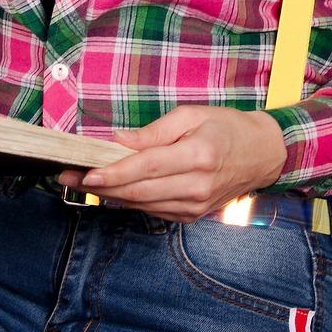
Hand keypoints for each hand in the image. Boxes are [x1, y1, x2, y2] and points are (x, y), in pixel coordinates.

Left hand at [56, 107, 287, 221]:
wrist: (262, 155)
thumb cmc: (227, 128)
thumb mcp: (192, 116)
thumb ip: (154, 132)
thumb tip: (119, 142)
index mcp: (198, 156)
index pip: (146, 167)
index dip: (113, 172)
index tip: (86, 171)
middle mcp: (197, 186)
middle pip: (139, 191)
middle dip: (101, 185)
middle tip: (69, 176)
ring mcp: (195, 206)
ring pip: (142, 204)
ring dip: (110, 195)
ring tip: (81, 182)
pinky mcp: (192, 216)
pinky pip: (153, 210)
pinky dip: (130, 201)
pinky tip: (112, 190)